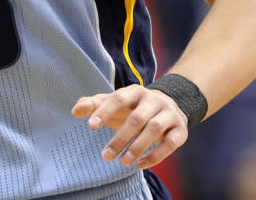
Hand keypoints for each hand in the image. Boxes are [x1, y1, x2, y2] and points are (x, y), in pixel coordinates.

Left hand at [71, 84, 188, 168]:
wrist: (169, 105)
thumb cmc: (133, 107)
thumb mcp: (114, 103)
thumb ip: (93, 104)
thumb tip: (75, 111)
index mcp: (135, 91)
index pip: (119, 98)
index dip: (106, 111)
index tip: (91, 126)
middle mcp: (153, 100)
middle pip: (137, 118)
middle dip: (121, 138)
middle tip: (106, 156)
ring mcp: (169, 114)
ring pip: (154, 129)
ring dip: (138, 147)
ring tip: (123, 162)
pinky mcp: (180, 129)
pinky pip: (170, 143)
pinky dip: (156, 155)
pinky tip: (140, 165)